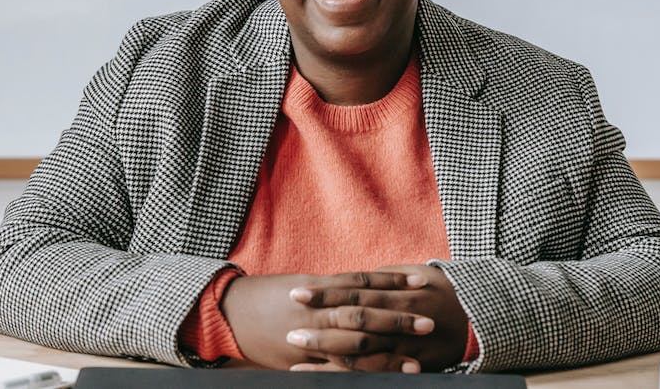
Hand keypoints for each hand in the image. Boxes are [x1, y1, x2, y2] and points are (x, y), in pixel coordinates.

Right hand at [220, 272, 433, 370]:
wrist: (230, 312)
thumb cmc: (266, 296)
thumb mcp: (300, 285)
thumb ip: (331, 290)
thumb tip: (361, 288)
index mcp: (319, 286)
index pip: (363, 282)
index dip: (393, 282)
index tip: (421, 281)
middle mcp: (317, 310)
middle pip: (365, 315)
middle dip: (398, 321)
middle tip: (429, 322)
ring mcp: (309, 336)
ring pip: (354, 347)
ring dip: (386, 355)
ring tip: (415, 362)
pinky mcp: (300, 359)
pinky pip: (334, 369)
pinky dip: (359, 374)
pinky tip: (379, 378)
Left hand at [286, 264, 468, 371]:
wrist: (482, 318)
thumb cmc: (445, 292)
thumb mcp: (420, 274)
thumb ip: (388, 276)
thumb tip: (360, 275)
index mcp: (398, 291)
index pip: (354, 291)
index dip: (325, 293)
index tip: (297, 292)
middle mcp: (400, 316)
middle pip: (354, 320)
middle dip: (321, 323)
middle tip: (290, 326)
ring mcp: (406, 343)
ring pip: (363, 349)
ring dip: (329, 350)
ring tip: (298, 352)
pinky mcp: (412, 363)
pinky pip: (379, 370)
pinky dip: (352, 373)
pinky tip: (327, 374)